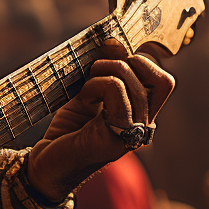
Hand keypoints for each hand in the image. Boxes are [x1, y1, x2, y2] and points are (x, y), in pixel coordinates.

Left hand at [25, 39, 174, 200]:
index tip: (111, 58)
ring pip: (132, 81)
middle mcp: (143, 127)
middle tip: (97, 70)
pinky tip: (82, 100)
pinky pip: (115, 90)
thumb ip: (105, 72)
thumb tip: (114, 42)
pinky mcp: (115, 138)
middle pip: (160, 79)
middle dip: (126, 62)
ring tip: (84, 89)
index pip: (163, 81)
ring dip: (102, 72)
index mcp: (141, 115)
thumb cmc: (67, 130)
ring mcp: (132, 135)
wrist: (45, 165)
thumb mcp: (89, 93)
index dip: (142, 61)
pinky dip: (94, 85)